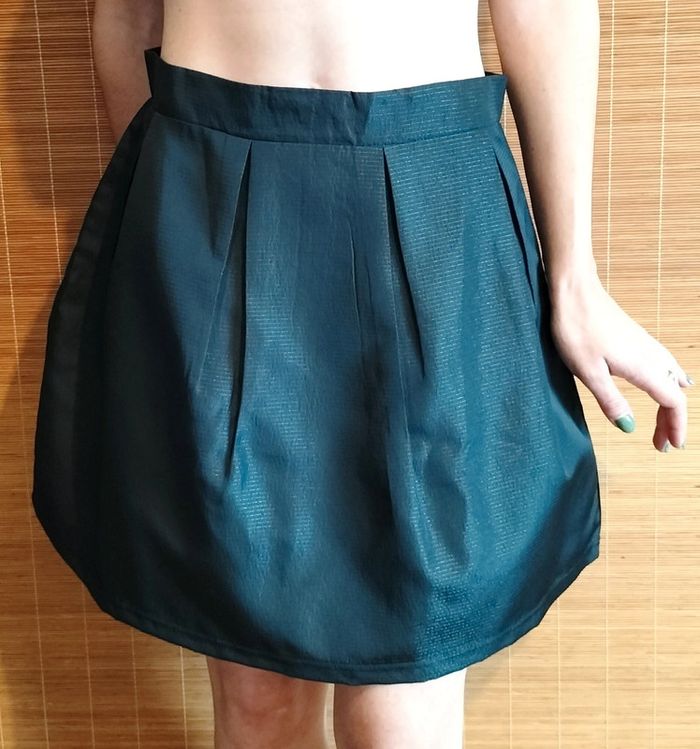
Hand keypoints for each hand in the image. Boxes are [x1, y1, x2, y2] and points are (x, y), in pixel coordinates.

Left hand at [548, 275, 690, 451]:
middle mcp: (652, 355)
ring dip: (669, 402)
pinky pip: (663, 365)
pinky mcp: (635, 337)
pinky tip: (665, 381)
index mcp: (644, 368)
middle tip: (663, 443)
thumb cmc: (576, 330)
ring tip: (664, 420)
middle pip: (674, 393)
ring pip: (670, 378)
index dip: (674, 427)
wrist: (574, 291)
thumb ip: (611, 401)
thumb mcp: (588, 373)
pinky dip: (667, 382)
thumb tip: (629, 427)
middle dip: (672, 420)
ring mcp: (645, 344)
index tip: (670, 447)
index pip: (672, 403)